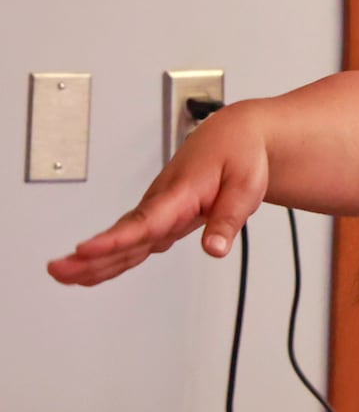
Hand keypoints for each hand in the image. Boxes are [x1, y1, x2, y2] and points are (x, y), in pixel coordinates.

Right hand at [47, 104, 269, 285]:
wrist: (234, 135)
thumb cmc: (238, 155)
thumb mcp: (246, 185)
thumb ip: (228, 218)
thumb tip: (215, 249)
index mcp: (181, 192)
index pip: (145, 221)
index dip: (116, 239)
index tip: (87, 250)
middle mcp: (162, 201)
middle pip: (125, 233)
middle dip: (91, 255)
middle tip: (59, 270)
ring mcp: (158, 209)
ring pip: (124, 238)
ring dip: (94, 258)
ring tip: (63, 276)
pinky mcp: (161, 217)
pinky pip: (134, 240)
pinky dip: (112, 257)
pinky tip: (92, 273)